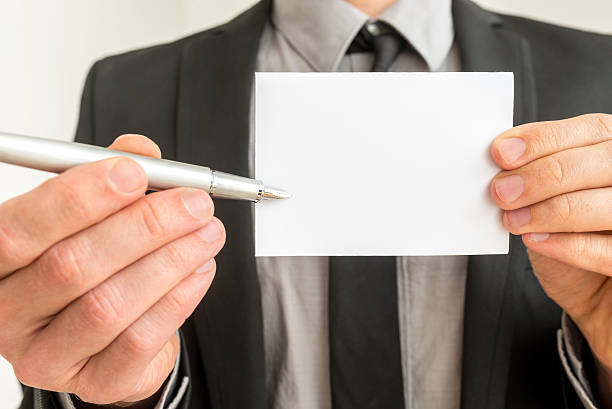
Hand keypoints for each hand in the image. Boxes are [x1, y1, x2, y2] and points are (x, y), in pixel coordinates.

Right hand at [0, 135, 224, 405]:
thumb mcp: (94, 216)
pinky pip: (138, 339)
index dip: (77, 198)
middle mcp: (11, 313)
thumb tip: (140, 151)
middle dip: (144, 227)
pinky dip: (178, 298)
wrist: (106, 334)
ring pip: (109, 304)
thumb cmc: (92, 266)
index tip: (133, 173)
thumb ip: (111, 178)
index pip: (18, 229)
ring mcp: (47, 355)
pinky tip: (199, 269)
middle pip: (70, 266)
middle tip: (193, 202)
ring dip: (170, 260)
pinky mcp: (92, 381)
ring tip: (207, 232)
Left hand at [490, 114, 611, 405]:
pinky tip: (536, 240)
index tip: (502, 153)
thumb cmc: (571, 237)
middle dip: (542, 176)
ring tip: (514, 221)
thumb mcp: (547, 197)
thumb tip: (498, 160)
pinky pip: (609, 251)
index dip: (543, 139)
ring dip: (551, 211)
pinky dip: (568, 245)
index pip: (589, 130)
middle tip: (502, 192)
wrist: (594, 291)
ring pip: (605, 205)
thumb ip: (533, 172)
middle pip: (599, 163)